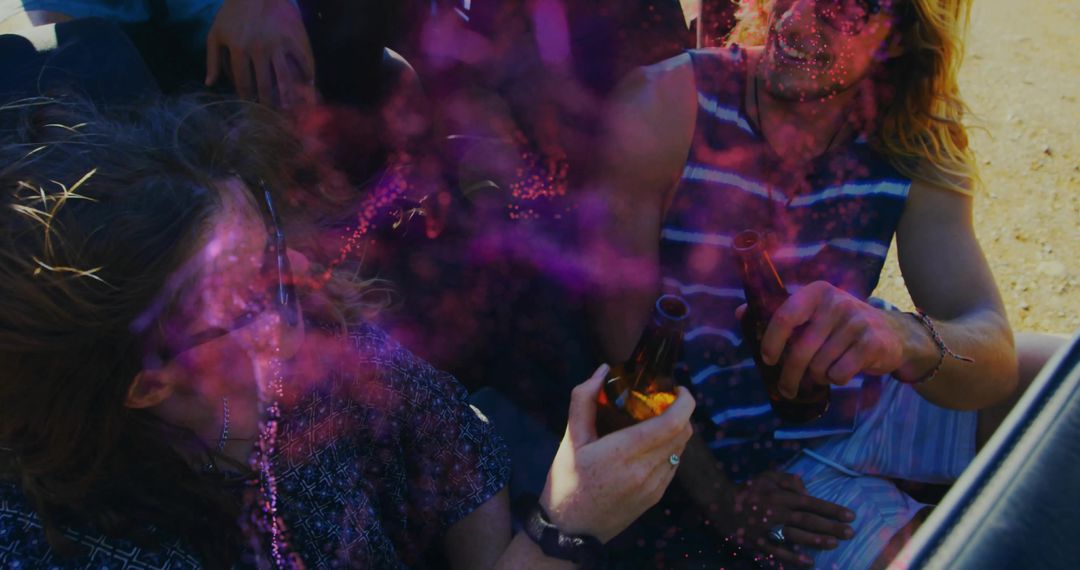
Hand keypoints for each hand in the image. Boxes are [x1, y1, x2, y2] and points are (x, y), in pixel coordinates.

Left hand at [205, 0, 315, 107]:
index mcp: (239, 49)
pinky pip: (303, 58)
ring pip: (285, 76)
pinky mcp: (293, 36)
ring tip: (290, 108)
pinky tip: (309, 82)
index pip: (244, 82)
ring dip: (289, 96)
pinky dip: (307, 72)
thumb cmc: (232, 12)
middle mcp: (259, 49)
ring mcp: (278, 43)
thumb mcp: (216, 33)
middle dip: (268, 103)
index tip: (251, 106)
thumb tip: (210, 84)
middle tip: (271, 114)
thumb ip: (211, 59)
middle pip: (265, 85)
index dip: (247, 98)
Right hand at [539, 364, 694, 542]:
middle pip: (683, 433)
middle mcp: (645, 471)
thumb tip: (603, 370)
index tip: (677, 388)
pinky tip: (650, 445)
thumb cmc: (566, 481)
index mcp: (623, 453)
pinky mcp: (655, 497)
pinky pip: (674, 465)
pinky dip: (670, 449)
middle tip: (663, 400)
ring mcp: (654, 487)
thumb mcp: (570, 438)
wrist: (569, 530)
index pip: (673, 423)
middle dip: (680, 411)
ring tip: (656, 421)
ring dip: (676, 430)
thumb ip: (584, 400)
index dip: (684, 401)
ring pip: (681, 449)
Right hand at [709, 471, 855, 567]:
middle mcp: (778, 512)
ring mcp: (768, 529)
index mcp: (781, 496)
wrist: (719, 501)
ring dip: (816, 540)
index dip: (832, 509)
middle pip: (808, 520)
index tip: (850, 515)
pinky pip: (778, 551)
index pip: (812, 503)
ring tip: (834, 544)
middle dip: (831, 527)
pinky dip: (793, 557)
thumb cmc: (748, 489)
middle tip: (850, 533)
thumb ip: (789, 480)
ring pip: (796, 536)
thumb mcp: (768, 476)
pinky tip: (809, 562)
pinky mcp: (758, 542)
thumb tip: (806, 490)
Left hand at [742, 281, 909, 397]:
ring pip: (819, 366)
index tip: (767, 360)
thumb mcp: (814, 312)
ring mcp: (855, 322)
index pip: (784, 316)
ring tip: (822, 373)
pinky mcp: (871, 343)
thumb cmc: (842, 325)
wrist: (893, 334)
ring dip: (816, 377)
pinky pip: (839, 373)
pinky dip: (836, 379)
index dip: (771, 342)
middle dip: (789, 376)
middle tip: (785, 389)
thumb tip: (740, 312)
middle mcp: (836, 303)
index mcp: (816, 292)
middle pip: (800, 350)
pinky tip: (841, 372)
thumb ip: (780, 313)